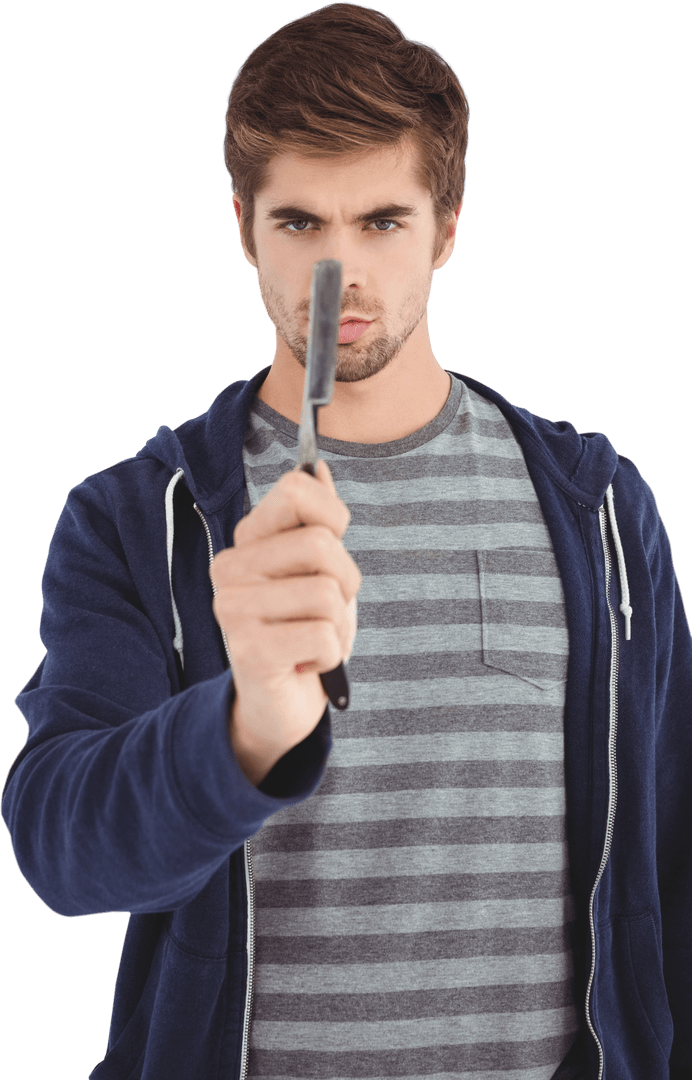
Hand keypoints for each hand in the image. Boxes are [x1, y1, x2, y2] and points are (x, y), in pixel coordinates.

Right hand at [210, 460, 360, 785]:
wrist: (278, 702)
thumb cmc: (300, 628)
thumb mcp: (316, 569)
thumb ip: (317, 519)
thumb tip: (317, 467)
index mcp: (246, 540)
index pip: (296, 489)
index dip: (333, 516)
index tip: (330, 549)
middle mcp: (230, 568)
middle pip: (323, 544)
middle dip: (346, 582)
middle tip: (327, 609)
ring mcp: (234, 610)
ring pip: (328, 595)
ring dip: (339, 626)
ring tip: (313, 639)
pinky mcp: (250, 652)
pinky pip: (325, 638)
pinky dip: (331, 656)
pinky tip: (306, 663)